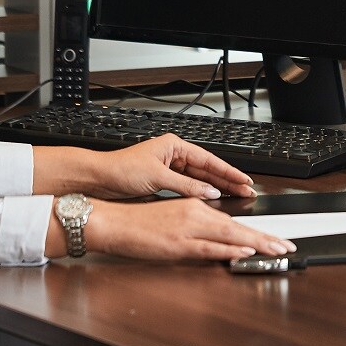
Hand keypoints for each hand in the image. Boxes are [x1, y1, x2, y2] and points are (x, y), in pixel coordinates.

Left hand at [80, 135, 256, 200]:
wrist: (99, 179)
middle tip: (246, 190)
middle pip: (207, 169)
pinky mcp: (164, 180)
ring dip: (217, 188)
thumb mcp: (158, 178)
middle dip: (227, 180)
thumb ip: (187, 185)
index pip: (208, 160)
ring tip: (236, 195)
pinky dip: (201, 193)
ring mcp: (170, 167)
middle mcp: (174, 154)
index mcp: (174, 145)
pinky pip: (189, 186)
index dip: (228, 171)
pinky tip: (212, 200)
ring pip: (200, 178)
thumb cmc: (122, 170)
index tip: (244, 179)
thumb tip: (210, 192)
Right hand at [85, 198, 291, 261]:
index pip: (234, 221)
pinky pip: (209, 248)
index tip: (275, 238)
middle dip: (265, 238)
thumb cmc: (141, 223)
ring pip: (230, 236)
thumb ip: (198, 227)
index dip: (257, 231)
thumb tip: (219, 239)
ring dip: (256, 243)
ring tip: (276, 250)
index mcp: (196, 207)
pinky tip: (243, 252)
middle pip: (238, 228)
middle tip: (286, 245)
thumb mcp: (175, 219)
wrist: (115, 222)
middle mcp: (196, 214)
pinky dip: (228, 250)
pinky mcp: (178, 244)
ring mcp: (188, 229)